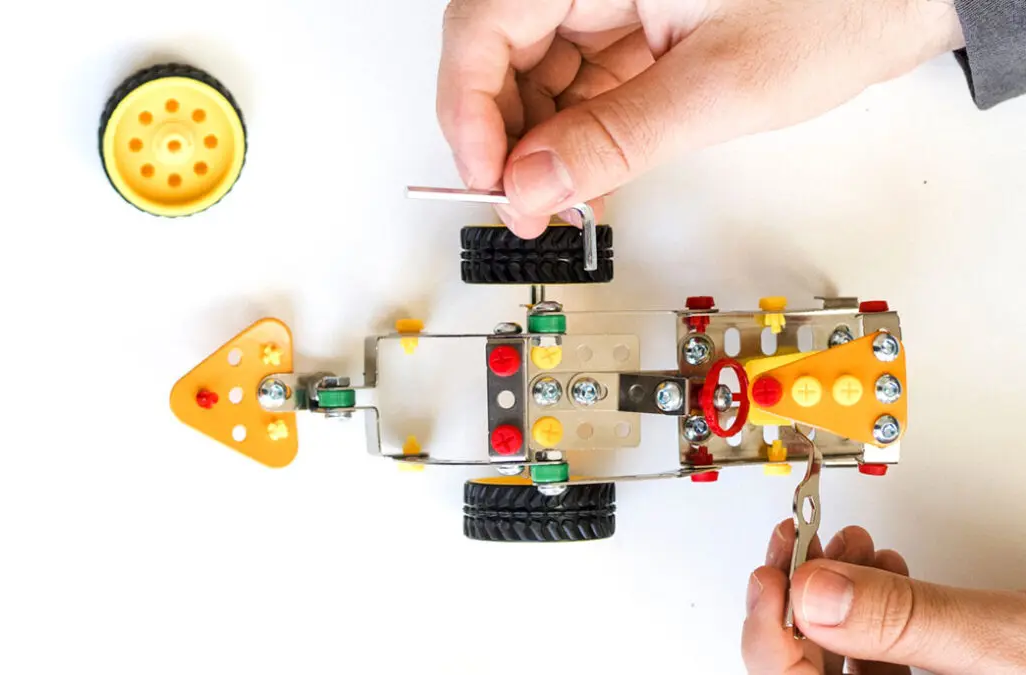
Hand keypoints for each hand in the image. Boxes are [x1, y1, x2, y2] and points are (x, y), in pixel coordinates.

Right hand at [437, 0, 963, 237]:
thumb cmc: (836, 7)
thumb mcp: (716, 87)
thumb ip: (613, 140)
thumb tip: (530, 186)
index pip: (483, 23)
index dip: (468, 108)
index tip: (487, 178)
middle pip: (498, 48)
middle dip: (504, 134)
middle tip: (524, 203)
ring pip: (533, 69)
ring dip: (539, 140)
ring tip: (562, 198)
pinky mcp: (631, 21)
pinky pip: (577, 77)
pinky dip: (575, 130)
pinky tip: (585, 173)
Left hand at [743, 519, 1025, 673]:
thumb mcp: (1010, 643)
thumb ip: (908, 621)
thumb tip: (814, 592)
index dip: (769, 635)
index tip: (770, 575)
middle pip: (811, 674)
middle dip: (801, 598)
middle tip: (796, 542)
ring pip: (845, 661)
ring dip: (836, 595)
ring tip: (848, 543)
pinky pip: (884, 661)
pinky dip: (876, 609)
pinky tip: (886, 568)